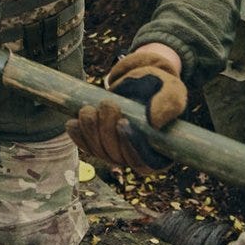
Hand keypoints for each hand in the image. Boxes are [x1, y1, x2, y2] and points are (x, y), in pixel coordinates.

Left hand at [66, 49, 186, 171]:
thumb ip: (168, 104)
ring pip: (99, 151)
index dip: (131, 146)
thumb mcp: (171, 91)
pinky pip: (86, 146)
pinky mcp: (99, 143)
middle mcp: (135, 157)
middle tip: (108, 104)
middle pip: (117, 157)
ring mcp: (115, 152)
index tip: (123, 124)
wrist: (141, 81)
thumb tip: (155, 122)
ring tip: (89, 109)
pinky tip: (72, 123)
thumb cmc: (161, 88)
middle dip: (108, 132)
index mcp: (159, 154)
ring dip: (90, 131)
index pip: (142, 162)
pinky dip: (77, 136)